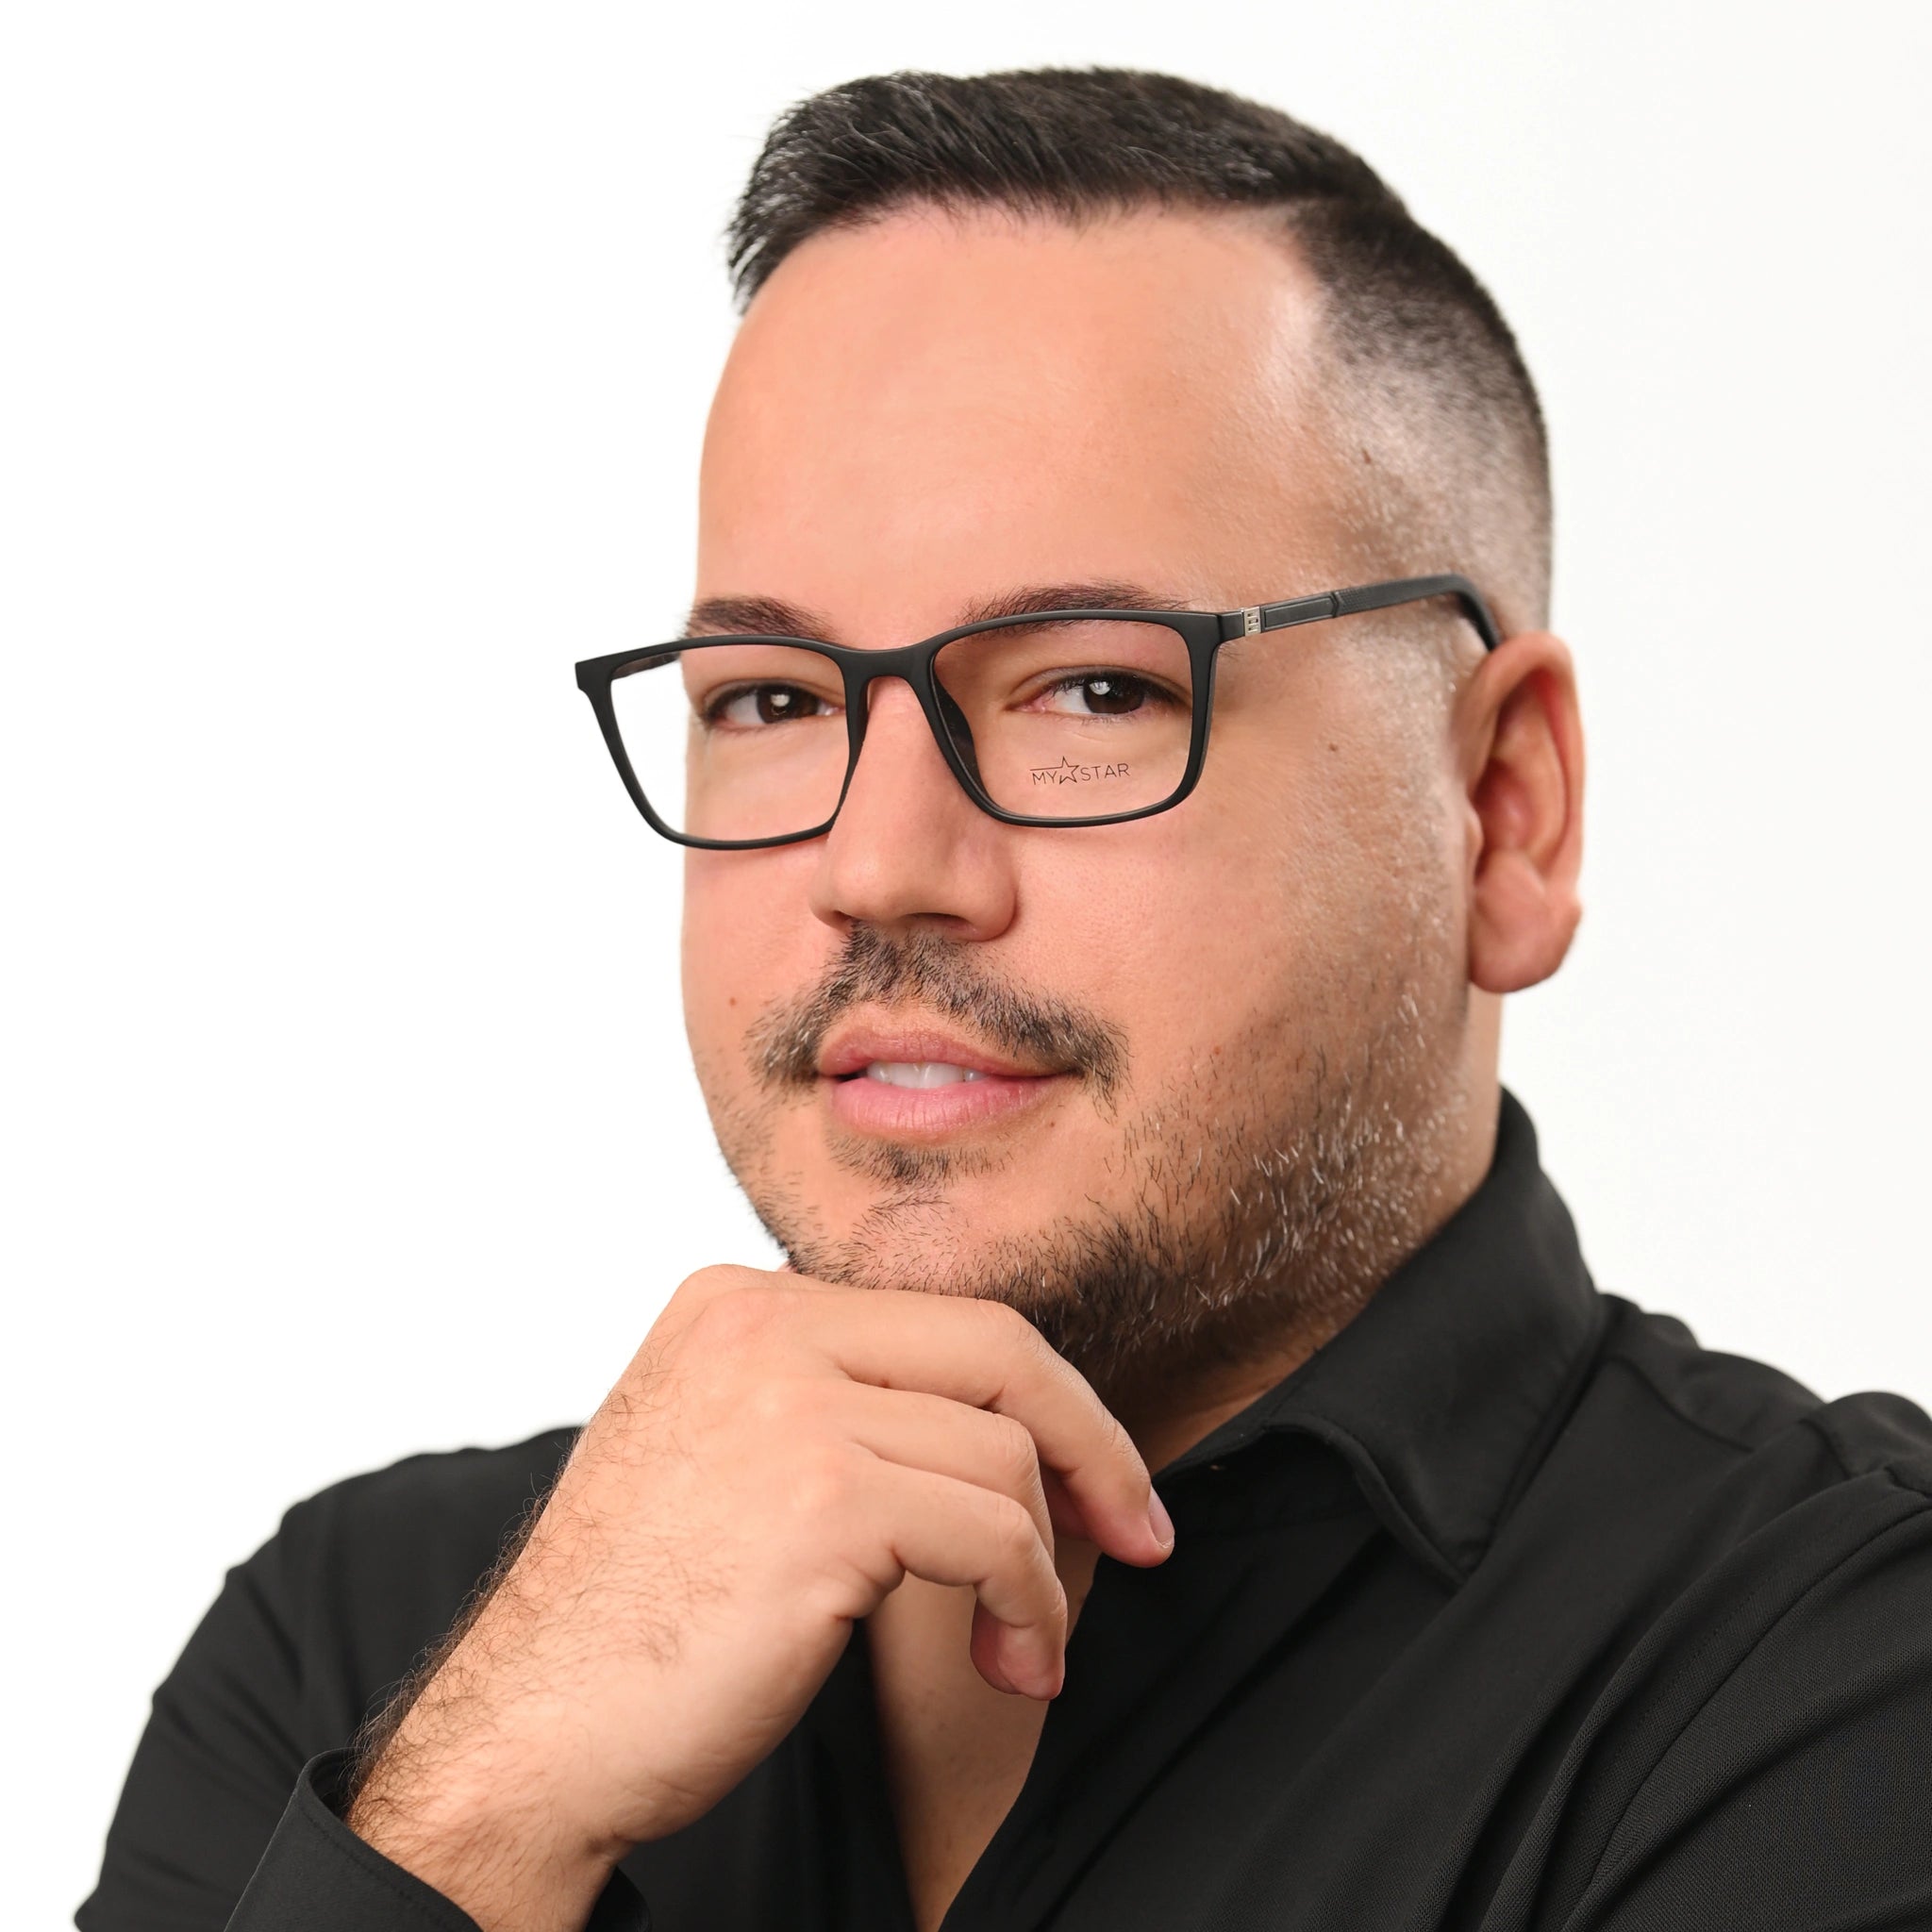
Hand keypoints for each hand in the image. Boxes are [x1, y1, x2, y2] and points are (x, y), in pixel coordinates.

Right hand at [346, 1264, 1174, 1931]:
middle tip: (1141, 1531)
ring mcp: (789, 1403)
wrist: (536, 1734)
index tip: (1094, 1480)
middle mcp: (759, 1323)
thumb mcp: (725, 1456)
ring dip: (1046, 1565)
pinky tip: (1013, 1666)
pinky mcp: (823, 1498)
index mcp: (734, 1301)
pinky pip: (997, 1535)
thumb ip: (831, 1404)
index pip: (941, 1317)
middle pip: (999, 1347)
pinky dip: (1032, 1605)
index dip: (1038, 1398)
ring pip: (1007, 1455)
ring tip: (1021, 1647)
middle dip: (1094, 1443)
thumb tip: (997, 1419)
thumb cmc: (641, 1620)